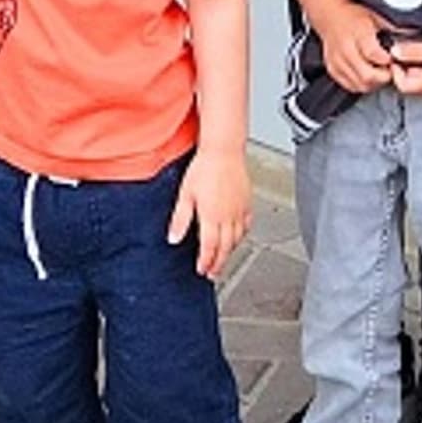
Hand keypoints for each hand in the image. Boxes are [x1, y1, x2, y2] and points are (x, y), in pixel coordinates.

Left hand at [170, 143, 251, 280]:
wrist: (224, 150)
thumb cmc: (204, 168)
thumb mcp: (185, 194)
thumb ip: (180, 219)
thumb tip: (174, 238)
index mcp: (212, 216)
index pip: (209, 247)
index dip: (205, 262)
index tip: (202, 270)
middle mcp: (228, 216)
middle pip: (225, 248)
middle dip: (218, 263)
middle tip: (213, 273)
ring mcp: (240, 210)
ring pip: (237, 239)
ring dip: (229, 252)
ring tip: (223, 259)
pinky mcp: (247, 203)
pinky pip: (246, 225)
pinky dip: (241, 236)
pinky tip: (237, 237)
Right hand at [312, 0, 400, 93]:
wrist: (330, 16)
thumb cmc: (354, 16)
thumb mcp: (376, 16)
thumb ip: (393, 28)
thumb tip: (411, 35)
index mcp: (358, 33)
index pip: (373, 54)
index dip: (387, 61)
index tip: (394, 59)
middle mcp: (345, 49)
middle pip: (367, 75)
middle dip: (383, 76)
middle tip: (389, 69)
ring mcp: (337, 61)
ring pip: (360, 84)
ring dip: (374, 83)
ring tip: (379, 72)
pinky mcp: (333, 70)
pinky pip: (350, 86)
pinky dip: (362, 84)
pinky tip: (368, 75)